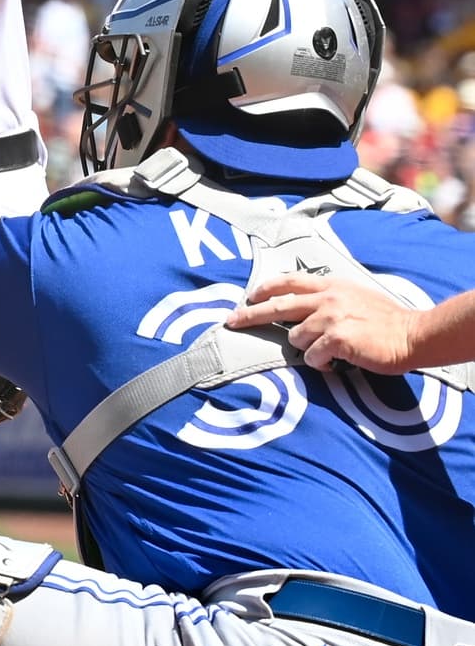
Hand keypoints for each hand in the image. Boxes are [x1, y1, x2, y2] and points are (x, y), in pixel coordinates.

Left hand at [226, 273, 419, 372]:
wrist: (413, 334)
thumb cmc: (388, 321)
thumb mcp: (356, 297)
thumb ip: (331, 299)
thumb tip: (305, 310)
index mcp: (332, 286)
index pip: (289, 282)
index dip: (265, 289)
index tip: (249, 296)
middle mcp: (328, 298)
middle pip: (278, 305)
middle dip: (250, 314)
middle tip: (232, 320)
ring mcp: (331, 317)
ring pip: (295, 337)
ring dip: (305, 348)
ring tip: (326, 352)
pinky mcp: (337, 338)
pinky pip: (312, 355)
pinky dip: (319, 363)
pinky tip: (333, 363)